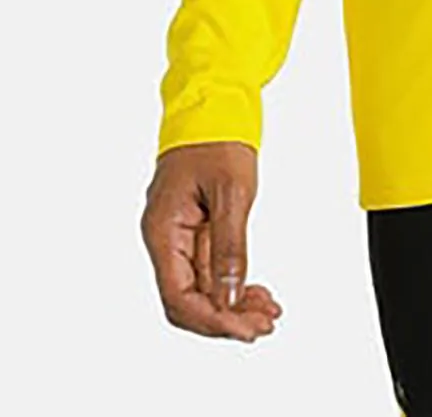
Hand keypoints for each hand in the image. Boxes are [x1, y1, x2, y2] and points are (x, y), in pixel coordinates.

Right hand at [141, 141, 281, 340]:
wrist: (216, 103)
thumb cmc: (218, 138)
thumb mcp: (231, 192)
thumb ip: (229, 247)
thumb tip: (228, 298)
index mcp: (163, 230)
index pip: (177, 297)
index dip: (211, 320)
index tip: (245, 328)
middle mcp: (166, 238)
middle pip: (188, 299)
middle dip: (225, 318)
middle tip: (264, 325)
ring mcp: (181, 235)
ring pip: (202, 287)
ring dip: (234, 304)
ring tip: (268, 312)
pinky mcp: (197, 230)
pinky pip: (211, 269)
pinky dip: (234, 284)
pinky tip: (258, 294)